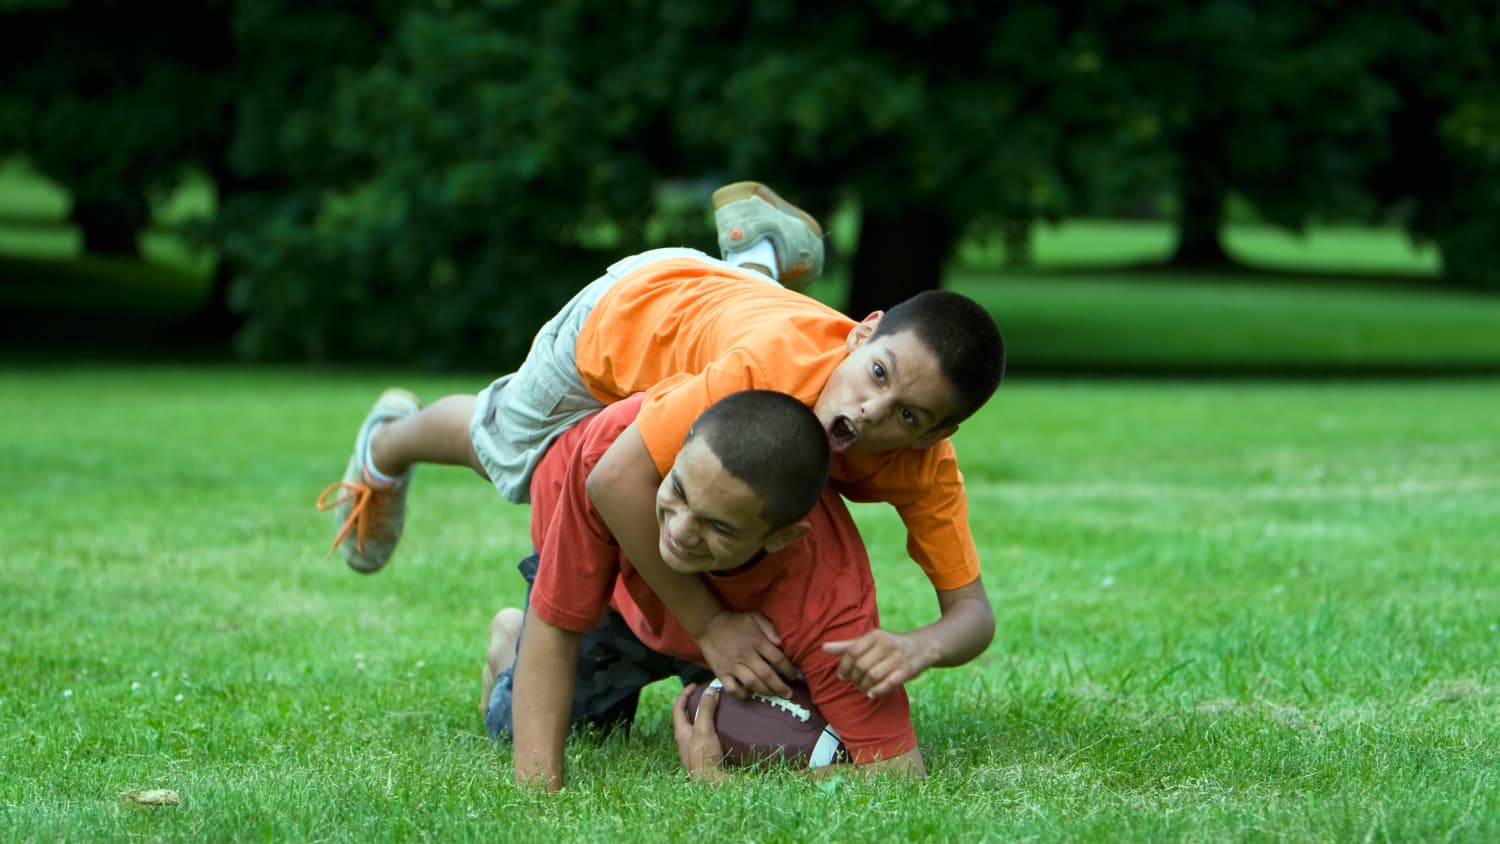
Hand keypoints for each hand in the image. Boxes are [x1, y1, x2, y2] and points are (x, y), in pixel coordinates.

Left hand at [672, 683, 726, 781]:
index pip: (677, 708)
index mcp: (681, 732)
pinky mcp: (707, 757)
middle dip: (697, 704)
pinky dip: (717, 729)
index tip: (695, 685)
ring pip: (700, 728)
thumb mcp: (703, 729)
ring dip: (708, 717)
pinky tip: (728, 730)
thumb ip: (705, 709)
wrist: (711, 784)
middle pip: (688, 717)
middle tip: (710, 696)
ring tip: (721, 710)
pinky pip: (710, 738)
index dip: (684, 694)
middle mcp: (687, 741)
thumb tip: (710, 690)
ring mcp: (696, 750)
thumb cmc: (704, 757)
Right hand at [698, 611, 795, 698]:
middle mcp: (746, 655)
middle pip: (766, 675)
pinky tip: (749, 695)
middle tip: (789, 694)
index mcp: (757, 641)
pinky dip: (742, 695)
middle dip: (780, 687)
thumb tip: (780, 642)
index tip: (794, 676)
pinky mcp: (721, 673)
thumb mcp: (755, 617)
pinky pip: (732, 689)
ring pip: (751, 683)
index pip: (777, 658)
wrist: (709, 625)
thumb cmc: (736, 622)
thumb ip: (769, 627)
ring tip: (773, 695)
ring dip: (765, 692)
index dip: (788, 669)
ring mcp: (732, 665)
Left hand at [822, 628, 937, 698]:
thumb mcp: (870, 641)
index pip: (852, 652)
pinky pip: (888, 684)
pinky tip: (872, 694)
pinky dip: (877, 691)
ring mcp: (897, 658)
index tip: (842, 676)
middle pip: (861, 666)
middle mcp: (886, 645)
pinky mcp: (907, 671)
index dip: (843, 666)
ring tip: (863, 688)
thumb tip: (823, 648)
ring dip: (864, 686)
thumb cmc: (891, 645)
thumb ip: (847, 646)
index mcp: (875, 636)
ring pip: (872, 676)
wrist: (923, 646)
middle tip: (854, 683)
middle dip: (854, 678)